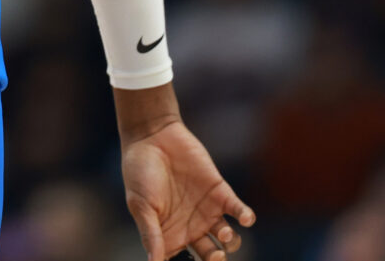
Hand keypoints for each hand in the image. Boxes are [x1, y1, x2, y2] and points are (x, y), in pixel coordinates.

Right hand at [121, 118, 254, 260]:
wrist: (152, 136)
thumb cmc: (139, 171)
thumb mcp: (140, 205)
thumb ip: (151, 234)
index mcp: (169, 235)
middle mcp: (190, 227)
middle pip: (210, 255)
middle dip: (216, 260)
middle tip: (215, 255)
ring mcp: (207, 210)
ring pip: (228, 238)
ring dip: (231, 241)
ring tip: (223, 232)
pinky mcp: (220, 192)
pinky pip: (239, 211)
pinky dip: (245, 216)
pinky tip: (245, 218)